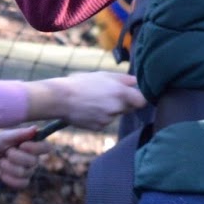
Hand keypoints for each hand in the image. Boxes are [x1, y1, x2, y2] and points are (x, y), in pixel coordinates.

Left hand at [0, 127, 49, 189]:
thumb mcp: (4, 138)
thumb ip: (20, 134)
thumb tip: (35, 129)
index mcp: (32, 146)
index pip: (46, 148)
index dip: (36, 148)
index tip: (22, 145)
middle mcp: (33, 160)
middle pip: (33, 161)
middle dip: (14, 157)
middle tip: (5, 154)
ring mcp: (27, 173)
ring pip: (24, 173)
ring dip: (8, 167)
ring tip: (0, 163)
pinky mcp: (20, 184)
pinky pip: (20, 184)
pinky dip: (8, 179)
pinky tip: (1, 175)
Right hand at [30, 70, 144, 128]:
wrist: (61, 99)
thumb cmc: (82, 83)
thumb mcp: (104, 75)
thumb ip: (123, 79)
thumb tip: (137, 82)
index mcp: (120, 93)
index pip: (142, 101)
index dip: (140, 99)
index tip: (135, 96)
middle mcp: (116, 108)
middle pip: (129, 108)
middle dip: (123, 103)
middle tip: (108, 95)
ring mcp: (108, 119)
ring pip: (115, 115)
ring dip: (110, 110)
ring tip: (94, 101)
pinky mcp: (99, 127)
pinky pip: (104, 122)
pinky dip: (99, 117)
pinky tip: (89, 109)